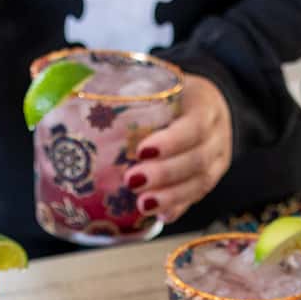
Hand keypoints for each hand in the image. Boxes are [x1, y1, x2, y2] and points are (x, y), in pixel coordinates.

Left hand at [125, 73, 232, 226]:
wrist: (208, 105)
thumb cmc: (175, 94)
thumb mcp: (164, 83)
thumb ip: (137, 92)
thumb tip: (82, 96)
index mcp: (206, 104)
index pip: (195, 125)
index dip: (171, 142)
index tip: (141, 151)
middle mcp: (218, 134)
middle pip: (198, 159)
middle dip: (165, 174)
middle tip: (132, 181)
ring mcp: (218, 160)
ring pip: (200, 183)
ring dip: (170, 197)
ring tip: (143, 205)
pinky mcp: (210, 179)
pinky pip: (196, 197)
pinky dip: (177, 207)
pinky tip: (160, 216)